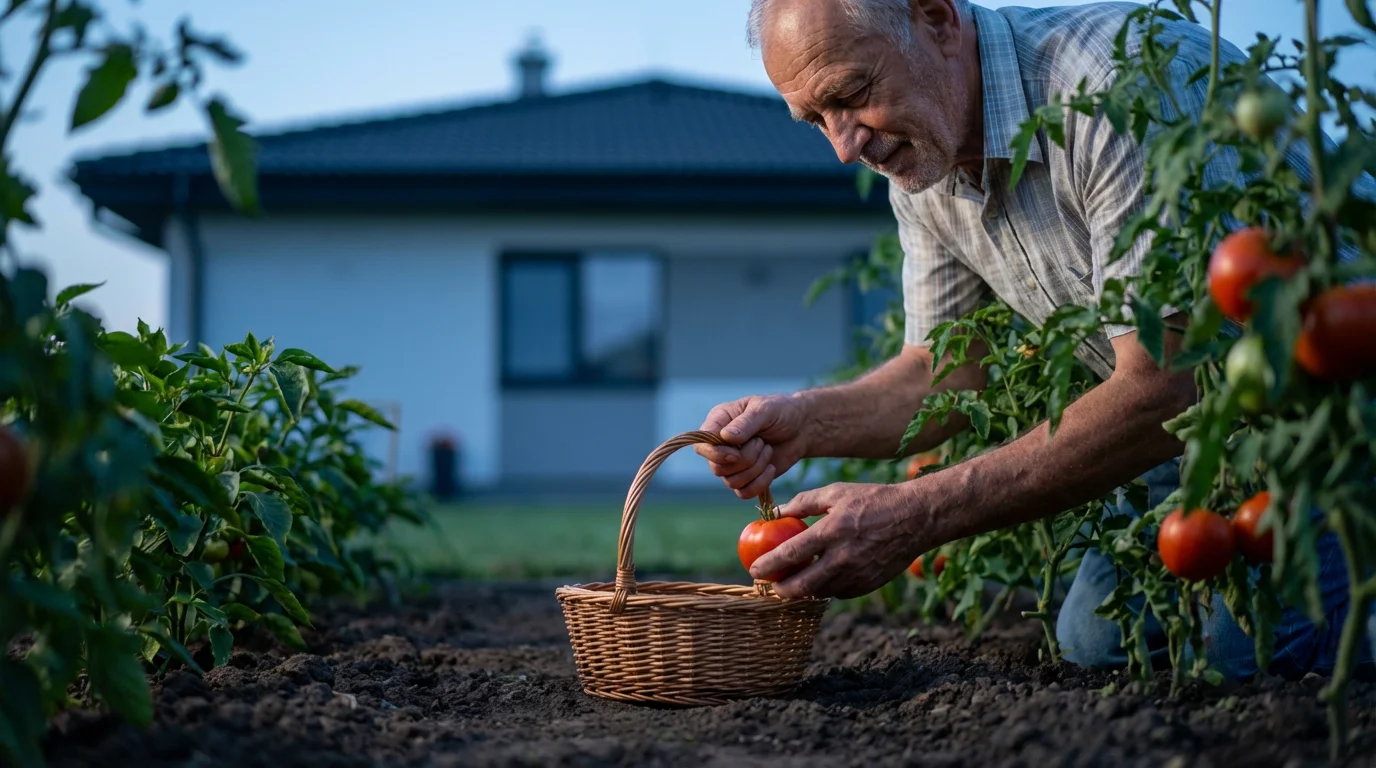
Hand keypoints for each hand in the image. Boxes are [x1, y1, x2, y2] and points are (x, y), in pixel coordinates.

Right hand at [694, 394, 810, 498]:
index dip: (716, 454)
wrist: (802, 427)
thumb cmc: (781, 411)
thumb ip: (745, 423)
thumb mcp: (765, 409)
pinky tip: (771, 467)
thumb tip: (726, 437)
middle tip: (762, 443)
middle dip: (745, 459)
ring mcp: (732, 464)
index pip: (702, 446)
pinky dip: (760, 483)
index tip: (736, 453)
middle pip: (717, 468)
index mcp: (718, 422)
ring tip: (768, 450)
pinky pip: (744, 493)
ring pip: (732, 482)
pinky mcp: (746, 478)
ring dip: (755, 469)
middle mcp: (720, 445)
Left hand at [748, 481, 930, 598]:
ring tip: (792, 582)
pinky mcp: (868, 585)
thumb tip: (778, 512)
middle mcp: (843, 557)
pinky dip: (826, 588)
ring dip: (803, 590)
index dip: (769, 564)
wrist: (915, 519)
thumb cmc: (873, 500)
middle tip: (771, 585)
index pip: (792, 554)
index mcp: (832, 531)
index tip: (753, 569)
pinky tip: (820, 579)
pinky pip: (839, 592)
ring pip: (820, 592)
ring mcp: (857, 575)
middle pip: (803, 585)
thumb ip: (804, 502)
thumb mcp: (836, 492)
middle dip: (781, 589)